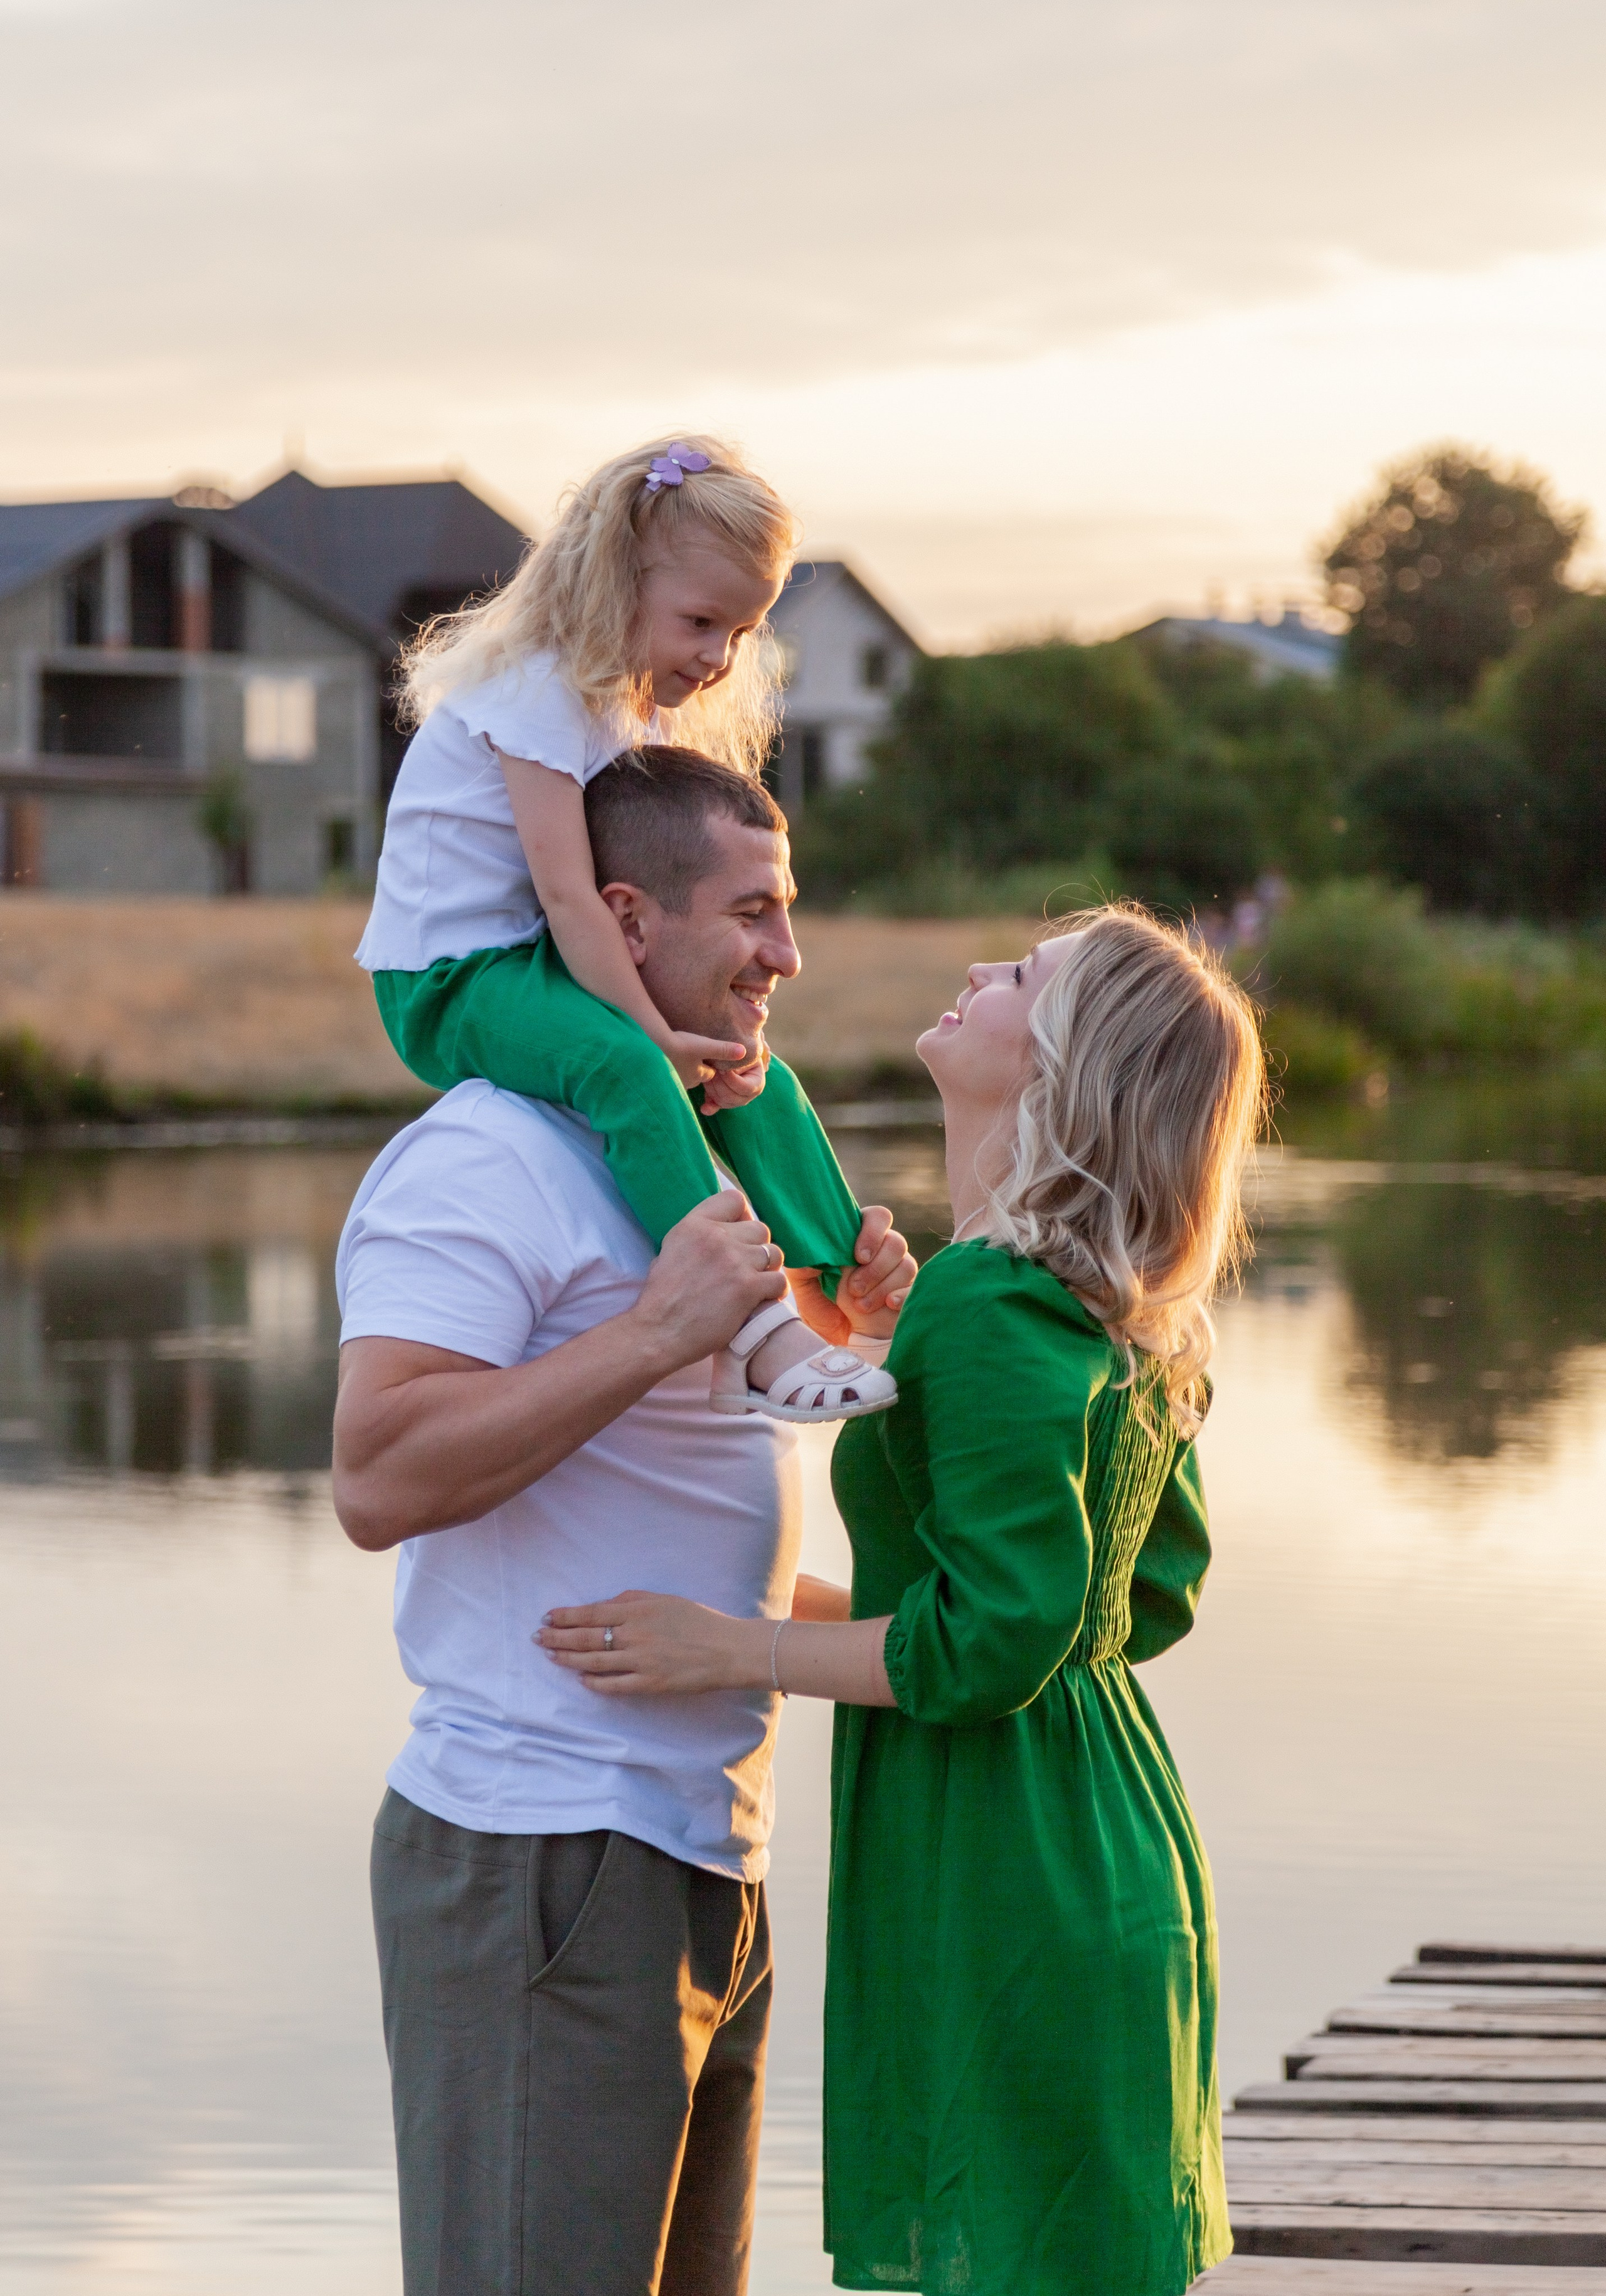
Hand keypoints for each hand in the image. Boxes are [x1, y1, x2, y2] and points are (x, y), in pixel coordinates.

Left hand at [537, 1589, 770, 1696]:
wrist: (727, 1649)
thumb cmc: (698, 1620)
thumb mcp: (664, 1600)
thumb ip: (632, 1601)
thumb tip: (602, 1607)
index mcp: (637, 1610)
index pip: (591, 1613)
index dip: (566, 1616)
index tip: (547, 1616)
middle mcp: (634, 1635)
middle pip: (585, 1637)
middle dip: (557, 1637)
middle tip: (537, 1637)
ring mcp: (640, 1661)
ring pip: (594, 1661)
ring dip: (569, 1658)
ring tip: (551, 1656)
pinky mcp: (648, 1684)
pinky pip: (613, 1685)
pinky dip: (594, 1682)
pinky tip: (581, 1679)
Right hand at [628, 1192, 787, 1368]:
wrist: (659, 1333)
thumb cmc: (661, 1298)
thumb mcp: (670, 1251)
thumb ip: (698, 1236)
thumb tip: (722, 1231)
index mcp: (694, 1225)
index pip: (734, 1200)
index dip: (742, 1217)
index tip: (740, 1234)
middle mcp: (716, 1237)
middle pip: (760, 1229)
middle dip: (756, 1248)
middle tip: (747, 1268)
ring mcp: (735, 1261)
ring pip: (773, 1254)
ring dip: (767, 1269)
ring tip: (756, 1284)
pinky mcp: (748, 1287)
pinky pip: (779, 1280)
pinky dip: (775, 1291)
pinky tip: (763, 1300)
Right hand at [659, 1028, 749, 1088]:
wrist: (651, 1046)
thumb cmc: (681, 1046)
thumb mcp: (705, 1045)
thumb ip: (724, 1049)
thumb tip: (743, 1052)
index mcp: (699, 1075)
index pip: (711, 1073)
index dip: (712, 1064)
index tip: (709, 1055)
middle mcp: (686, 1082)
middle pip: (696, 1075)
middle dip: (696, 1067)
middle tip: (693, 1053)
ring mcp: (672, 1080)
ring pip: (682, 1074)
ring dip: (682, 1066)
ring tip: (680, 1053)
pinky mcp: (659, 1077)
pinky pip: (668, 1072)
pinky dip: (669, 1066)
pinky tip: (665, 1057)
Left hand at [700, 1047, 767, 1114]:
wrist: (734, 1055)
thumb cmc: (741, 1053)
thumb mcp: (743, 1055)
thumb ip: (737, 1063)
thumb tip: (728, 1071)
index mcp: (757, 1084)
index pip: (744, 1087)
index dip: (731, 1079)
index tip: (721, 1069)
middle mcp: (748, 1096)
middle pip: (732, 1097)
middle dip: (719, 1084)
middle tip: (711, 1070)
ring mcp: (736, 1101)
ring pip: (722, 1101)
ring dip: (712, 1088)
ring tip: (707, 1074)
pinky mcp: (724, 1102)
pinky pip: (716, 1107)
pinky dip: (710, 1107)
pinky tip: (704, 1109)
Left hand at [791, 1207, 915, 1344]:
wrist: (839, 1340)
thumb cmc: (822, 1306)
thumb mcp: (804, 1285)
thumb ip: (804, 1263)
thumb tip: (811, 1248)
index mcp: (858, 1239)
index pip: (877, 1217)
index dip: (872, 1233)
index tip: (858, 1256)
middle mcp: (883, 1251)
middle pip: (896, 1242)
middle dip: (875, 1268)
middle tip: (854, 1289)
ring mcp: (899, 1272)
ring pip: (907, 1265)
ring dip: (882, 1286)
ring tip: (861, 1306)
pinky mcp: (908, 1293)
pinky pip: (916, 1289)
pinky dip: (902, 1296)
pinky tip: (888, 1305)